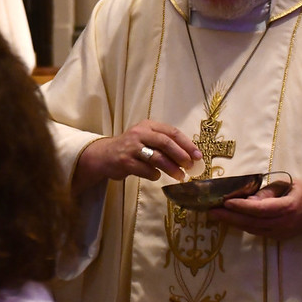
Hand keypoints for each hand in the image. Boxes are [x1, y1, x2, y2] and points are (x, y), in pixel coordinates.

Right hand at [72, 119, 202, 191]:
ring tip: (180, 176)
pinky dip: (155, 174)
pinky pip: (146, 170)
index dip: (187, 144)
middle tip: (190, 166)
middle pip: (165, 143)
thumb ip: (164, 142)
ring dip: (172, 168)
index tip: (197, 155)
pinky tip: (157, 176)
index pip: (172, 132)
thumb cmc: (132, 147)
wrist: (104, 155)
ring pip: (157, 158)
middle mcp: (139, 133)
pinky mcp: (125, 162)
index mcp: (148, 125)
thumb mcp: (146, 137)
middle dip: (181, 155)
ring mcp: (131, 148)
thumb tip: (190, 156)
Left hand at [207, 179, 301, 239]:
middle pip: (252, 222)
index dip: (243, 207)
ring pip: (252, 229)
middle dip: (230, 216)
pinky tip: (231, 219)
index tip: (226, 202)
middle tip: (211, 210)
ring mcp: (281, 233)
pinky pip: (257, 232)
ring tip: (216, 214)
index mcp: (288, 207)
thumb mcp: (288, 184)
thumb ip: (268, 192)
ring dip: (233, 222)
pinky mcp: (278, 237)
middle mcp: (283, 223)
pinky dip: (243, 225)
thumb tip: (248, 198)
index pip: (261, 209)